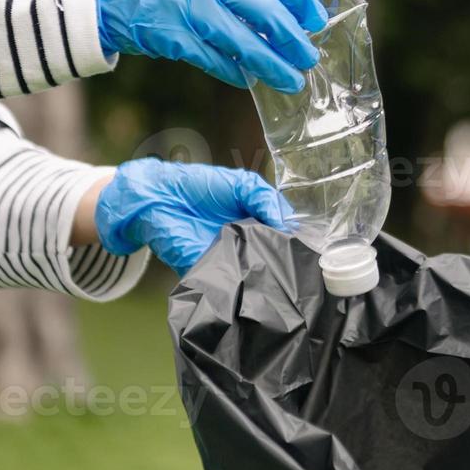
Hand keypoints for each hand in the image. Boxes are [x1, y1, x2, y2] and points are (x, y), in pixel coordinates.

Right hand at [87, 0, 327, 90]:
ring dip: (272, 65)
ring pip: (245, 42)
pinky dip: (236, 72)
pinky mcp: (173, 37)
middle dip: (293, 38)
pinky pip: (216, 60)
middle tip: (308, 56)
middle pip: (266, 11)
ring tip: (291, 80)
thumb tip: (282, 4)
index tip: (315, 18)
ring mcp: (189, 7)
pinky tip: (250, 80)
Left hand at [93, 158, 291, 274]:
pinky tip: (256, 279)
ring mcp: (230, 262)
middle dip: (286, 261)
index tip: (311, 248)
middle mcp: (247, 246)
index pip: (285, 238)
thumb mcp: (242, 184)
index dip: (298, 243)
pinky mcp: (211, 275)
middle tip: (300, 263)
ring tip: (282, 272)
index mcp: (258, 224)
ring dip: (268, 274)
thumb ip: (266, 199)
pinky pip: (232, 285)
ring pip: (257, 276)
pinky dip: (244, 283)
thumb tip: (288, 226)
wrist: (158, 198)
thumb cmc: (198, 187)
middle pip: (274, 260)